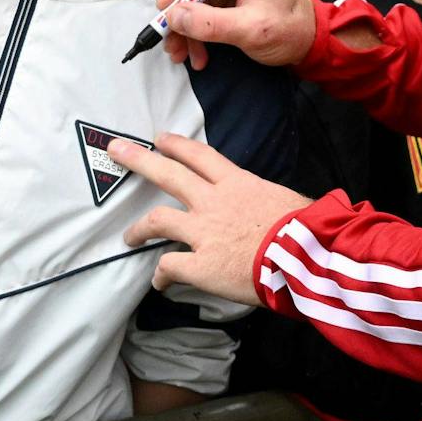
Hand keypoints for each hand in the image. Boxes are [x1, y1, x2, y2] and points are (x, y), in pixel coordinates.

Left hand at [115, 131, 308, 306]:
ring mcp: (202, 233)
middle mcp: (213, 202)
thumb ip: (266, 200)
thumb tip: (275, 209)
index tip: (159, 138)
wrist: (302, 256)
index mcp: (237, 183)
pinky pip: (169, 267)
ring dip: (138, 229)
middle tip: (116, 151)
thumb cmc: (304, 228)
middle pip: (168, 174)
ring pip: (157, 221)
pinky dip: (160, 275)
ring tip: (128, 236)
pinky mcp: (199, 265)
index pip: (200, 156)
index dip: (176, 145)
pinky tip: (159, 282)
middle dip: (139, 160)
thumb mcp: (284, 200)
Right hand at [152, 0, 318, 70]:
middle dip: (177, 8)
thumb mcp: (253, 29)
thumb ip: (213, 23)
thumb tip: (175, 16)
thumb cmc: (292, 29)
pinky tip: (196, 55)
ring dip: (182, 26)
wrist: (307, 44)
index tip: (168, 5)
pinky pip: (197, 11)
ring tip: (180, 54)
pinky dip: (192, 33)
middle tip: (170, 35)